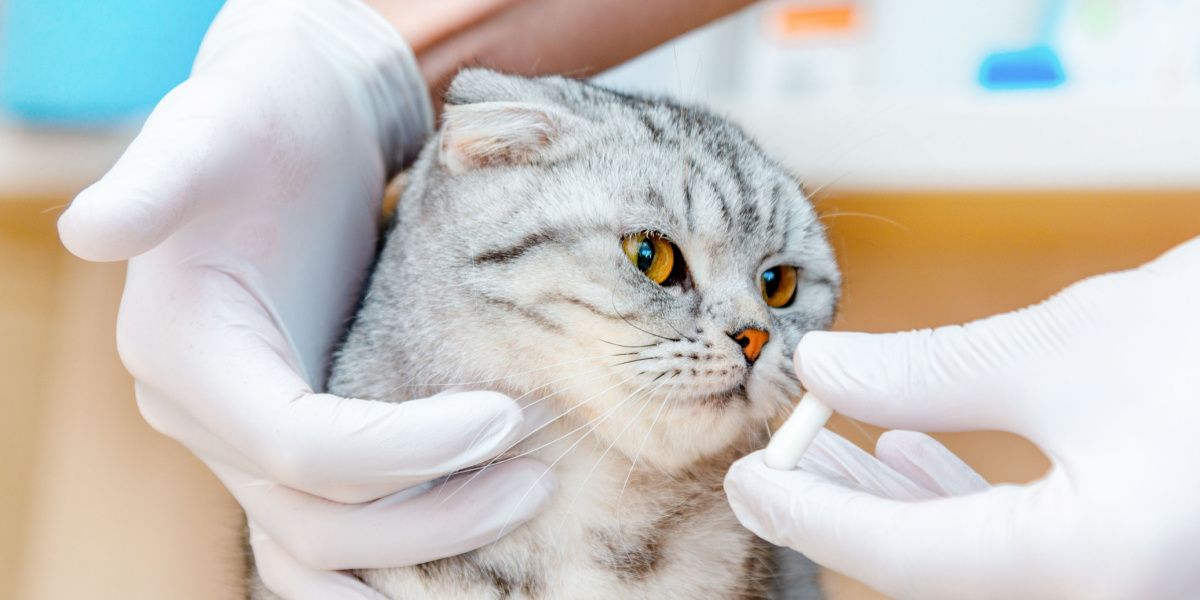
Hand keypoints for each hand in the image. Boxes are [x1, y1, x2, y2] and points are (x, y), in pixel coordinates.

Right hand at [58, 1, 552, 596]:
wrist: (293, 123)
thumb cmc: (260, 115)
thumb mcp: (208, 125)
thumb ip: (155, 177)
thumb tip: (85, 231)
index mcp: (184, 353)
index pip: (300, 444)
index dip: (406, 449)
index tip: (506, 415)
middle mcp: (206, 414)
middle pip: (316, 516)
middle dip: (431, 515)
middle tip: (538, 479)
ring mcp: (247, 434)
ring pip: (323, 542)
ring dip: (422, 550)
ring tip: (525, 501)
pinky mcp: (294, 432)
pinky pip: (335, 519)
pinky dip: (397, 547)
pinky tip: (474, 531)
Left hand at [726, 237, 1199, 598]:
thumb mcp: (1066, 348)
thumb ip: (928, 370)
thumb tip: (819, 369)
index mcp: (1091, 565)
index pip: (900, 559)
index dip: (806, 514)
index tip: (742, 478)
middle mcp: (1113, 598)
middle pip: (931, 573)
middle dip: (841, 516)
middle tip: (770, 466)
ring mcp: (1130, 584)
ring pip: (973, 565)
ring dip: (891, 506)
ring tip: (827, 449)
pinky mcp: (1139, 559)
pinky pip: (1023, 551)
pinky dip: (958, 504)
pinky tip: (909, 452)